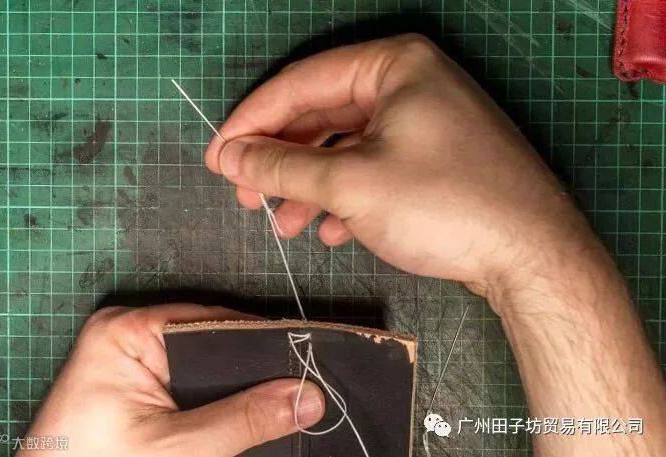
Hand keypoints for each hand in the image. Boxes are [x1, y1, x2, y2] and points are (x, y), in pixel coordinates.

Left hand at [18, 305, 324, 456]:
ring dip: (232, 385)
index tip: (305, 363)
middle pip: (212, 340)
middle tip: (299, 389)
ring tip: (277, 400)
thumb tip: (308, 396)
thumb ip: (244, 419)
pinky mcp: (130, 379)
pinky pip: (184, 377)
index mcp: (127, 329)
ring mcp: (127, 354)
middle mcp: (127, 331)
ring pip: (202, 361)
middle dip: (249, 369)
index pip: (216, 322)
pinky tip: (237, 410)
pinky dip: (211, 396)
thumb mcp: (178, 447)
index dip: (263, 345)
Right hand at [205, 34, 595, 305]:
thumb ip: (283, 168)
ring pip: (347, 148)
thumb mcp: (350, 184)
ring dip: (311, 187)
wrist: (532, 256)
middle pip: (323, 116)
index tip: (218, 158)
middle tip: (245, 196)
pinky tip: (332, 231)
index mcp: (392, 65)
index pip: (301, 84)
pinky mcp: (436, 160)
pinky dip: (348, 198)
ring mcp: (426, 123)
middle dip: (282, 161)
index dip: (252, 122)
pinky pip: (375, 169)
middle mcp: (410, 84)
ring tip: (284, 224)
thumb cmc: (442, 203)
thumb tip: (232, 159)